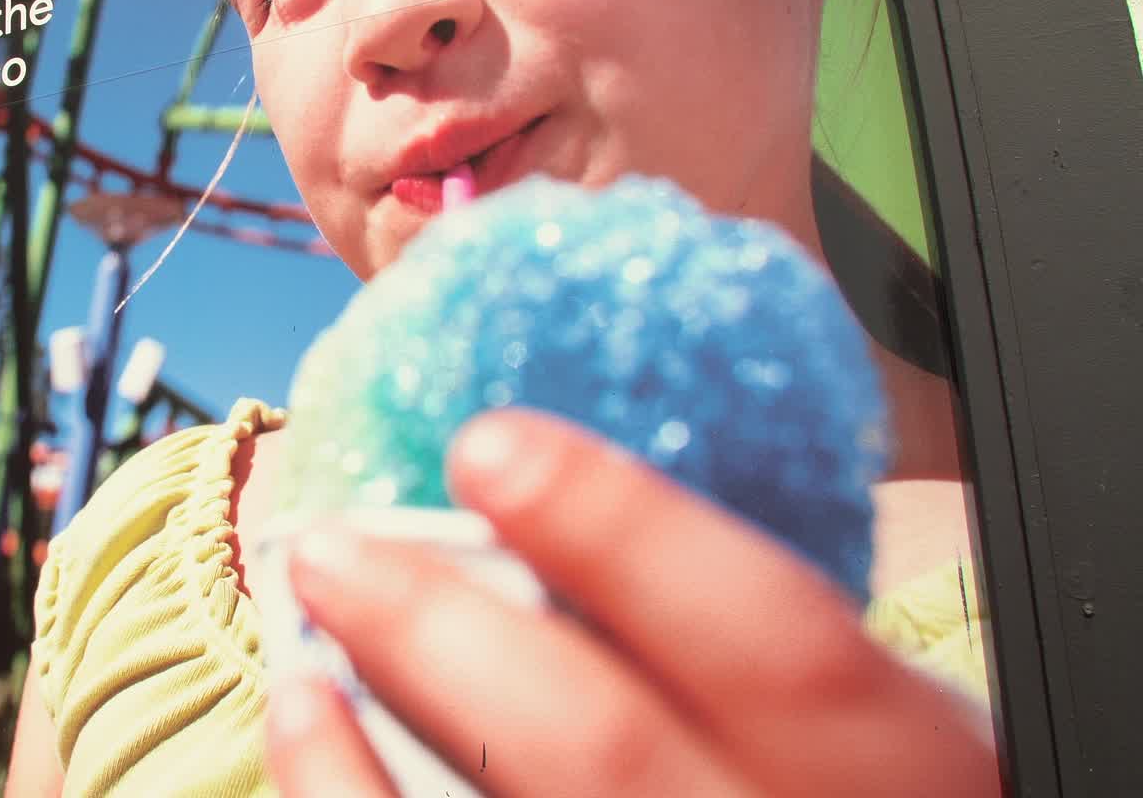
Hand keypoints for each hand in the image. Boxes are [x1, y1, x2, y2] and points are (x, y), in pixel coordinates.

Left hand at [266, 409, 999, 796]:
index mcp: (902, 763)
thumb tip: (566, 482)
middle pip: (600, 745)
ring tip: (310, 598)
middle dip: (444, 629)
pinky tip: (302, 713)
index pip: (773, 644)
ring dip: (377, 706)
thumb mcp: (865, 715)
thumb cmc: (821, 773)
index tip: (488, 443)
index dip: (623, 535)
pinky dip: (342, 791)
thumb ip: (756, 631)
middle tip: (333, 542)